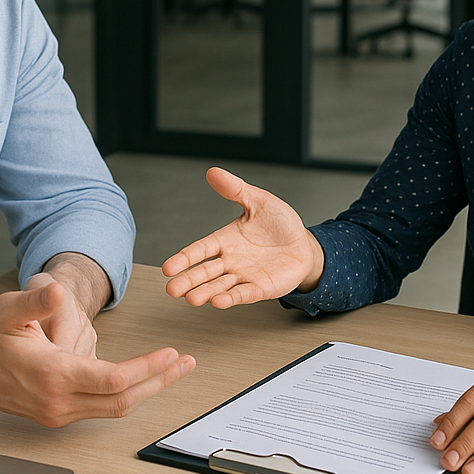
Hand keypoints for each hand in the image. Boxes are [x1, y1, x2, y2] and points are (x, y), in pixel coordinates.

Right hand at [0, 281, 194, 426]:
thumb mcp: (7, 309)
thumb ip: (35, 302)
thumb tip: (56, 293)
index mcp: (52, 375)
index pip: (114, 380)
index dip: (148, 368)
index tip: (172, 353)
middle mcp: (58, 401)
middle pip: (123, 401)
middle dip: (160, 382)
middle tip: (187, 363)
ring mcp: (58, 413)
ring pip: (115, 409)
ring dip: (148, 389)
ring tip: (175, 368)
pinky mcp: (58, 414)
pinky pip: (102, 408)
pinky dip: (128, 393)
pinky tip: (144, 377)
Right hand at [162, 166, 325, 307]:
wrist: (304, 244)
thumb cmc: (280, 224)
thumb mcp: (259, 201)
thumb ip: (235, 189)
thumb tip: (213, 172)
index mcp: (226, 240)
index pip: (200, 249)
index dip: (184, 258)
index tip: (169, 267)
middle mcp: (231, 260)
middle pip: (205, 272)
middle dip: (188, 280)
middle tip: (172, 289)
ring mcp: (244, 276)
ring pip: (220, 286)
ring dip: (205, 293)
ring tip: (191, 298)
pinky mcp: (261, 288)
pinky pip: (244, 293)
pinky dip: (232, 297)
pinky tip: (218, 302)